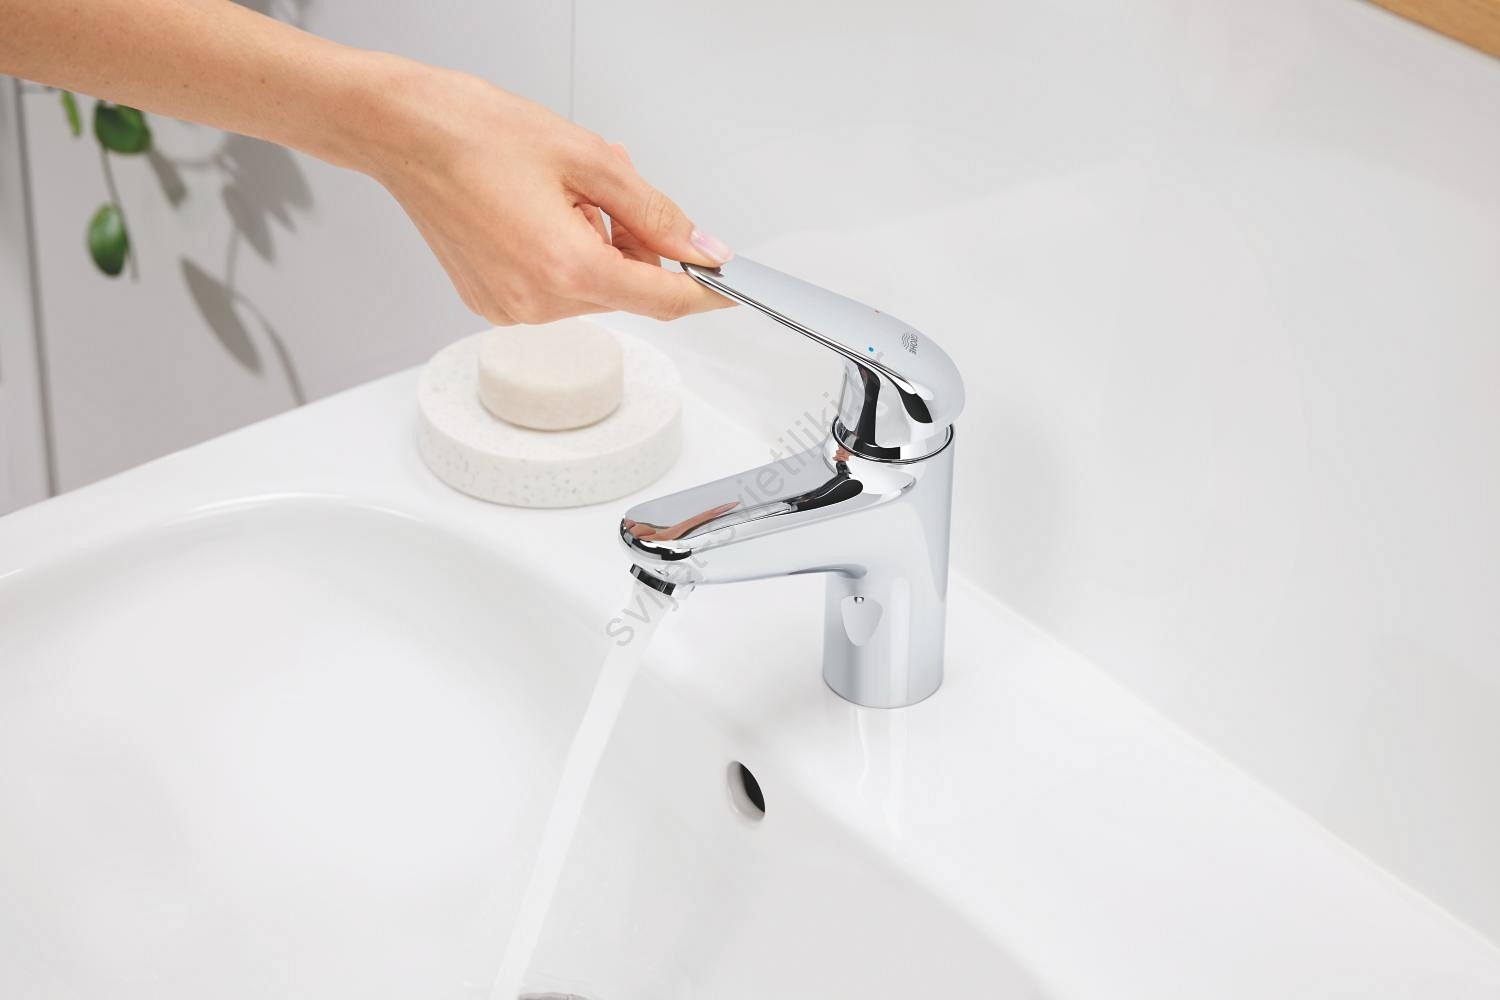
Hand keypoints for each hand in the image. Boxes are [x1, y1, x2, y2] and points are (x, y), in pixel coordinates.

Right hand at [364, 64, 734, 325]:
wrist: (402, 132)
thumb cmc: (476, 132)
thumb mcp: (587, 158)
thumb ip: (653, 211)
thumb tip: (698, 246)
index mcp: (565, 266)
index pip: (661, 299)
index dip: (701, 291)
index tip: (728, 286)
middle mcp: (536, 301)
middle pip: (625, 291)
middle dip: (635, 247)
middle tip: (607, 192)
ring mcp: (510, 308)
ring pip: (590, 289)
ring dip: (595, 247)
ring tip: (556, 195)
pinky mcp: (492, 303)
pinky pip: (554, 289)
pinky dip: (562, 256)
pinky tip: (534, 214)